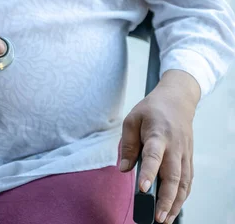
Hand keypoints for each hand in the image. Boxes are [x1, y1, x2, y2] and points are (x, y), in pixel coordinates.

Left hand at [120, 70, 200, 223]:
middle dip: (166, 198)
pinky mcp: (188, 158)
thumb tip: (124, 170)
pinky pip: (187, 181)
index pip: (153, 156)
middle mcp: (175, 147)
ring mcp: (184, 154)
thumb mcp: (131, 120)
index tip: (142, 189)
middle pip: (173, 175)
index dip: (149, 173)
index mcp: (158, 135)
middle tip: (157, 216)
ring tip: (164, 219)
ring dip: (175, 203)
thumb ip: (127, 145)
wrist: (177, 100)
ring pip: (183, 182)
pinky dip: (183, 196)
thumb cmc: (151, 110)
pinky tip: (173, 208)